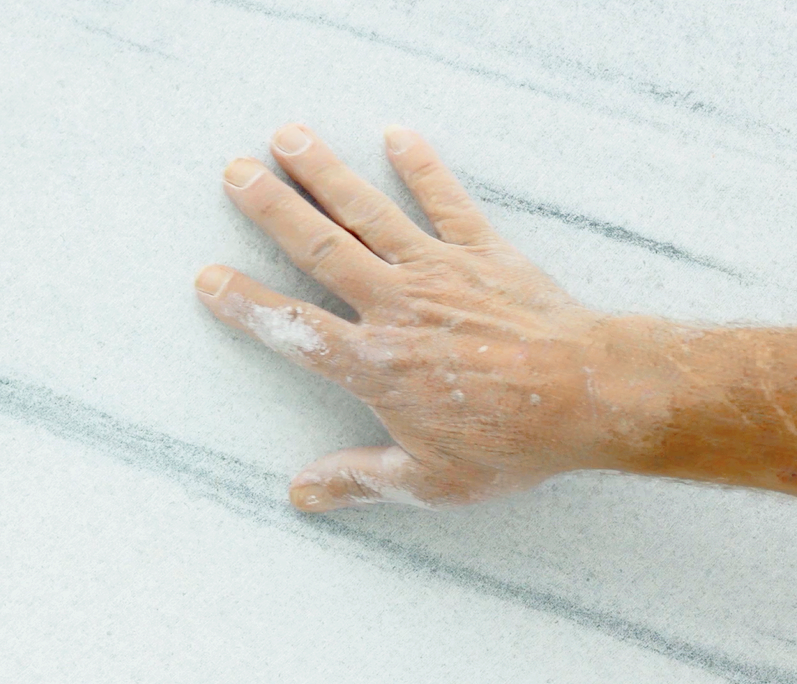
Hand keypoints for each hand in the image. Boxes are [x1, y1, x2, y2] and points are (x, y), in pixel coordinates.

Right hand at [196, 124, 676, 512]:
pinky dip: (422, 168)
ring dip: (326, 174)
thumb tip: (299, 496)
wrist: (589, 396)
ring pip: (368, 213)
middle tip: (235, 172)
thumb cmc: (510, 442)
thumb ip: (359, 480)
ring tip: (289, 136)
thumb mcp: (429, 480)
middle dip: (273, 208)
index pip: (294, 329)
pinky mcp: (482, 252)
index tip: (208, 277)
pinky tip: (398, 136)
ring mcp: (438, 271)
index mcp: (375, 363)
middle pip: (320, 248)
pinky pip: (446, 201)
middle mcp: (395, 305)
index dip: (246, 304)